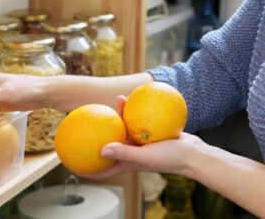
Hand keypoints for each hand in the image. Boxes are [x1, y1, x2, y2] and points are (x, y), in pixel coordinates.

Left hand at [85, 97, 206, 178]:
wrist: (192, 153)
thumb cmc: (169, 159)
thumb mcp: (144, 156)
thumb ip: (123, 152)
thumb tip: (101, 150)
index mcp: (126, 162)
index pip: (102, 168)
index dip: (87, 168)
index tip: (71, 162)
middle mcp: (131, 152)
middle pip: (110, 143)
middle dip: (99, 134)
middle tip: (91, 118)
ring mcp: (141, 142)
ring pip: (125, 127)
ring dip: (120, 114)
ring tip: (119, 98)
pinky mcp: (152, 133)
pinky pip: (139, 120)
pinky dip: (136, 110)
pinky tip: (136, 96)